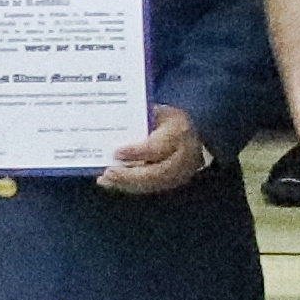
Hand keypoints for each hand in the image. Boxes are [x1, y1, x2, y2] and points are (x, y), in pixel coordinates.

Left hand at [96, 104, 214, 196]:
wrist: (193, 133)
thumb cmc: (168, 120)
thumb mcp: (158, 112)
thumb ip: (141, 118)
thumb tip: (113, 125)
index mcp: (179, 131)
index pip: (158, 146)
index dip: (137, 152)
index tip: (116, 152)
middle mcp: (184, 154)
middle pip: (157, 172)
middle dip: (130, 175)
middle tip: (109, 172)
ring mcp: (182, 172)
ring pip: (154, 183)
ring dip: (128, 184)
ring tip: (107, 179)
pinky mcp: (176, 182)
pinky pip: (152, 188)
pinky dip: (131, 187)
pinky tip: (114, 183)